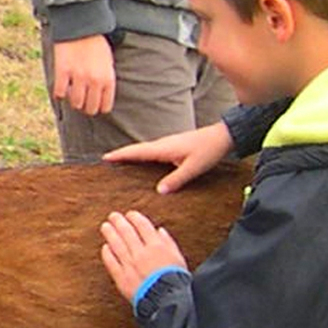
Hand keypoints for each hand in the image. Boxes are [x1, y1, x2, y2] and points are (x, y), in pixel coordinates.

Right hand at [50, 35, 117, 115]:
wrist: (81, 25)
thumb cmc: (96, 44)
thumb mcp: (108, 63)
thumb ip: (105, 80)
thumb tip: (100, 98)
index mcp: (108, 78)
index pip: (105, 106)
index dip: (99, 108)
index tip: (94, 105)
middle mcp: (94, 80)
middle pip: (90, 108)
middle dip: (86, 107)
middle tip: (82, 102)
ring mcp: (78, 76)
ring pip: (75, 103)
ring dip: (73, 101)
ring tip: (72, 95)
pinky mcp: (63, 71)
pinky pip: (60, 92)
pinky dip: (60, 93)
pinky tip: (61, 88)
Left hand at [101, 209, 187, 300]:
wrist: (168, 302)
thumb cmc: (176, 281)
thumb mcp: (178, 259)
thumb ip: (168, 243)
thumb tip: (159, 231)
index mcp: (157, 247)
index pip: (143, 226)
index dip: (135, 218)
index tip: (130, 214)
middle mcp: (141, 253)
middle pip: (127, 232)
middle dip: (119, 222)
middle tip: (113, 216)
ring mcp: (129, 265)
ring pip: (116, 245)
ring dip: (110, 234)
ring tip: (105, 226)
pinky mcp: (122, 278)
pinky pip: (111, 262)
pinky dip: (107, 253)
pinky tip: (105, 247)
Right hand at [104, 121, 233, 190]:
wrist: (222, 136)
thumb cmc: (209, 150)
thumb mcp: (193, 168)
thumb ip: (176, 180)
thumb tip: (159, 191)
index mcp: (163, 149)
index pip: (136, 151)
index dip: (120, 155)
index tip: (105, 158)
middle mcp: (163, 144)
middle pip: (137, 149)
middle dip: (121, 154)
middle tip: (107, 161)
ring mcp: (168, 144)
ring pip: (144, 149)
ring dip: (132, 154)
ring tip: (121, 162)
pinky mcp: (173, 146)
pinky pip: (152, 151)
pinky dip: (143, 155)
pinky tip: (144, 162)